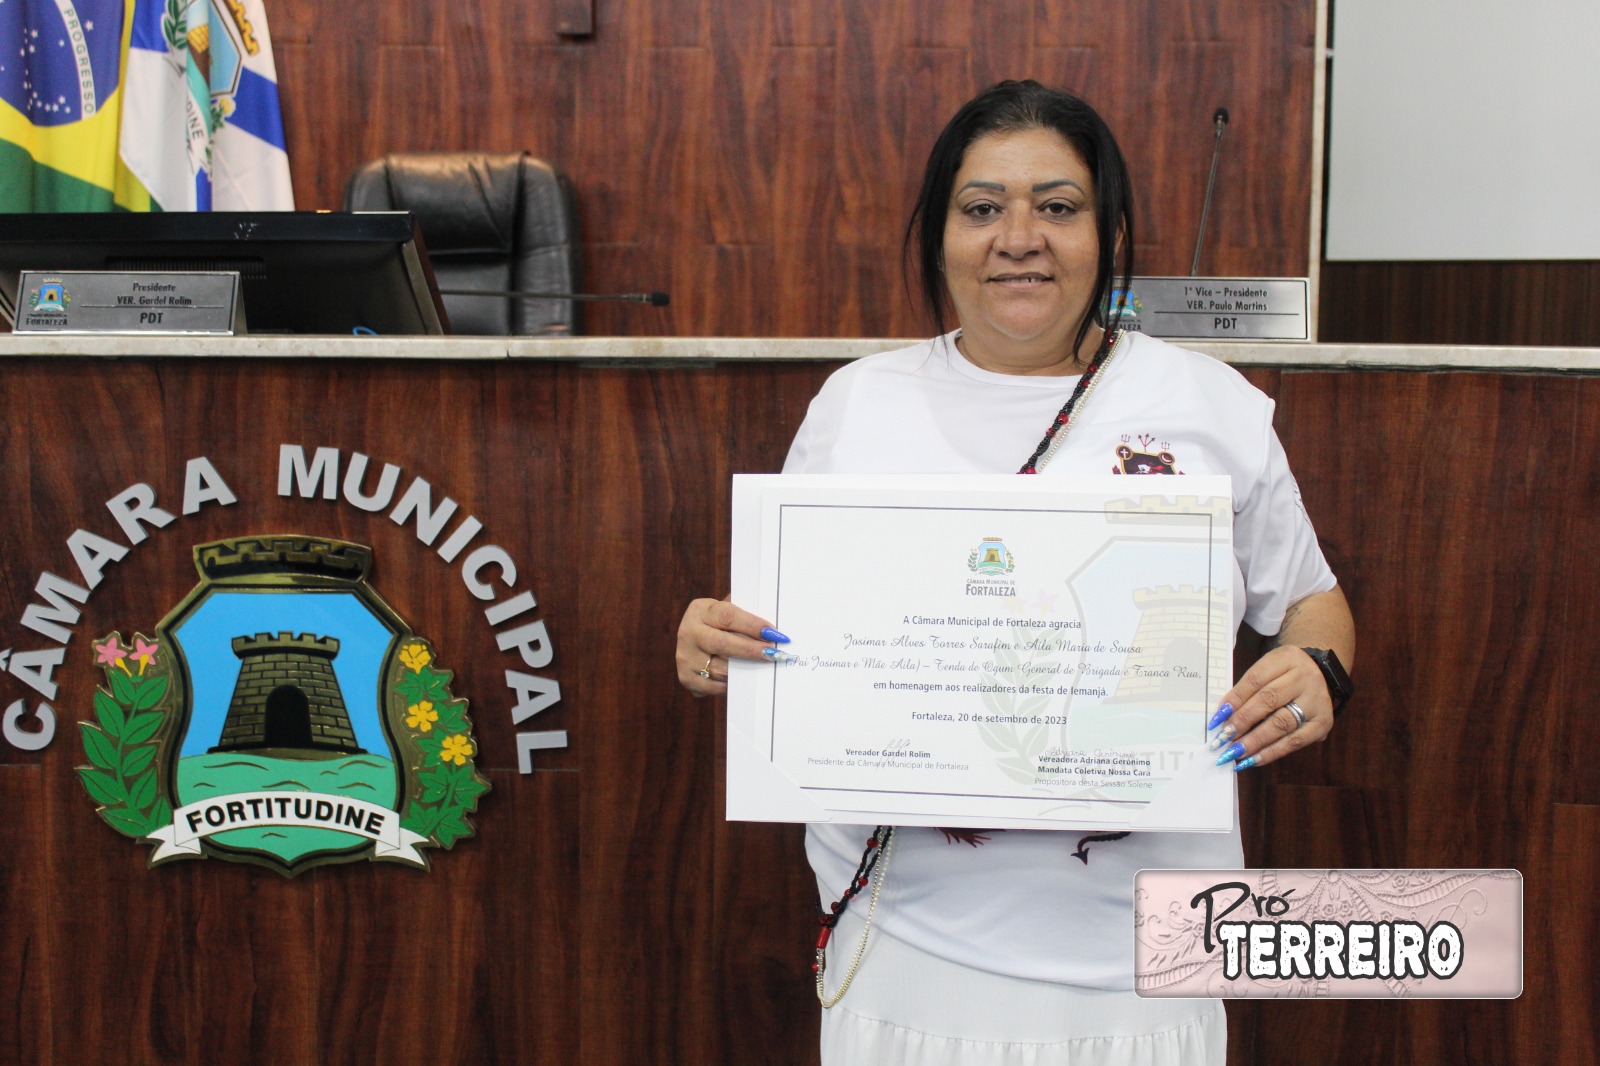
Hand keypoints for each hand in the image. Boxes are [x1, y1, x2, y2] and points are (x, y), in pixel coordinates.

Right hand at [676, 597, 788, 695]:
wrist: (693, 638)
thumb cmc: (718, 623)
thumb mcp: (726, 611)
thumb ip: (745, 617)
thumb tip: (772, 630)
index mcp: (701, 610)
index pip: (729, 616)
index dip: (753, 625)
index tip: (774, 634)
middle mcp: (689, 631)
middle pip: (721, 644)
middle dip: (750, 650)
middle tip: (772, 654)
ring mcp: (684, 655)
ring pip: (719, 668)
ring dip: (742, 671)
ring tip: (758, 668)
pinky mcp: (685, 676)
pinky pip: (712, 686)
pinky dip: (728, 685)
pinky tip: (738, 679)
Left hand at [1207, 646, 1332, 770]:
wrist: (1322, 675)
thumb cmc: (1284, 675)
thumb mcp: (1267, 669)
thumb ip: (1247, 689)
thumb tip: (1223, 718)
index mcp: (1287, 658)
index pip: (1256, 679)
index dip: (1234, 699)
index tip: (1216, 719)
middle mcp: (1304, 678)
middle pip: (1268, 701)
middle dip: (1242, 722)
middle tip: (1223, 738)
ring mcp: (1316, 702)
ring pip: (1281, 724)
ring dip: (1254, 741)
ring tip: (1234, 752)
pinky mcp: (1323, 723)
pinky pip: (1295, 741)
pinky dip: (1272, 752)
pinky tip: (1253, 759)